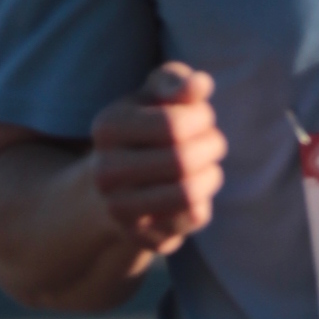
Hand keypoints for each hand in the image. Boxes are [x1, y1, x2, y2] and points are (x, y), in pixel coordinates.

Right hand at [90, 62, 226, 254]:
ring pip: (190, 194)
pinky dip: (203, 202)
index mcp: (107, 127)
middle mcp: (105, 171)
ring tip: (208, 166)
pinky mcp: (141, 237)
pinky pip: (193, 219)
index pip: (174, 125)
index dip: (203, 118)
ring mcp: (119, 209)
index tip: (203, 117)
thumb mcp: (153, 96)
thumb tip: (200, 85)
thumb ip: (175, 81)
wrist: (111, 186)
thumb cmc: (143, 129)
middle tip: (213, 143)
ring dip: (212, 175)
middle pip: (183, 161)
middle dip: (212, 146)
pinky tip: (193, 193)